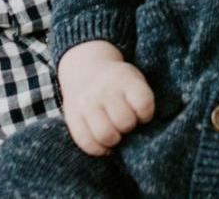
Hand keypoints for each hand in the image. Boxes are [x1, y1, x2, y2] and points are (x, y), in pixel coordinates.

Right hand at [56, 40, 154, 156]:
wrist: (84, 68)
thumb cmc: (118, 82)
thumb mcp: (133, 79)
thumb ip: (141, 101)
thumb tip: (143, 133)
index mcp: (124, 79)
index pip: (143, 103)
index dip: (146, 115)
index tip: (142, 114)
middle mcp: (104, 90)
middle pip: (125, 122)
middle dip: (129, 127)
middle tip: (126, 124)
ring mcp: (86, 103)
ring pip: (105, 135)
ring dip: (114, 140)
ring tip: (115, 134)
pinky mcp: (72, 117)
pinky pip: (86, 143)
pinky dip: (98, 149)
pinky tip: (104, 144)